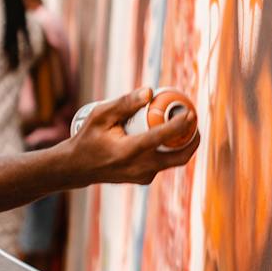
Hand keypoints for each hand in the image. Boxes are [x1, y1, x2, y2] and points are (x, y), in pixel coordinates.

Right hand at [66, 86, 200, 186]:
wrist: (78, 168)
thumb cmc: (88, 138)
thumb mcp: (100, 116)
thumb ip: (124, 103)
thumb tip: (150, 91)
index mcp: (128, 152)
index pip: (160, 138)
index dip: (179, 125)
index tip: (189, 111)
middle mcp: (140, 168)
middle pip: (179, 157)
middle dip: (192, 138)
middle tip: (193, 118)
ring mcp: (143, 177)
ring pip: (174, 160)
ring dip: (183, 143)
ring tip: (184, 123)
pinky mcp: (144, 179)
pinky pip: (165, 163)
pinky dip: (171, 149)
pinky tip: (169, 134)